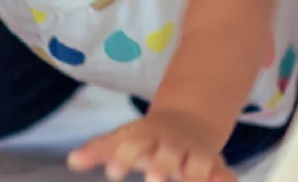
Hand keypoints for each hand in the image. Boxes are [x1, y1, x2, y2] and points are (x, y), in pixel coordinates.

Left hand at [67, 112, 233, 181]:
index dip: (124, 157)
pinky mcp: (216, 166)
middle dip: (161, 166)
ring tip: (187, 181)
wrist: (188, 121)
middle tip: (153, 179)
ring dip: (194, 176)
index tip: (112, 174)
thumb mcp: (123, 139)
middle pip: (167, 154)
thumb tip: (72, 161)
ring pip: (198, 164)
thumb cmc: (148, 137)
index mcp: (148, 135)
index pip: (134, 143)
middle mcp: (173, 144)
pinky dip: (224, 180)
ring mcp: (196, 154)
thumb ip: (99, 151)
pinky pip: (225, 175)